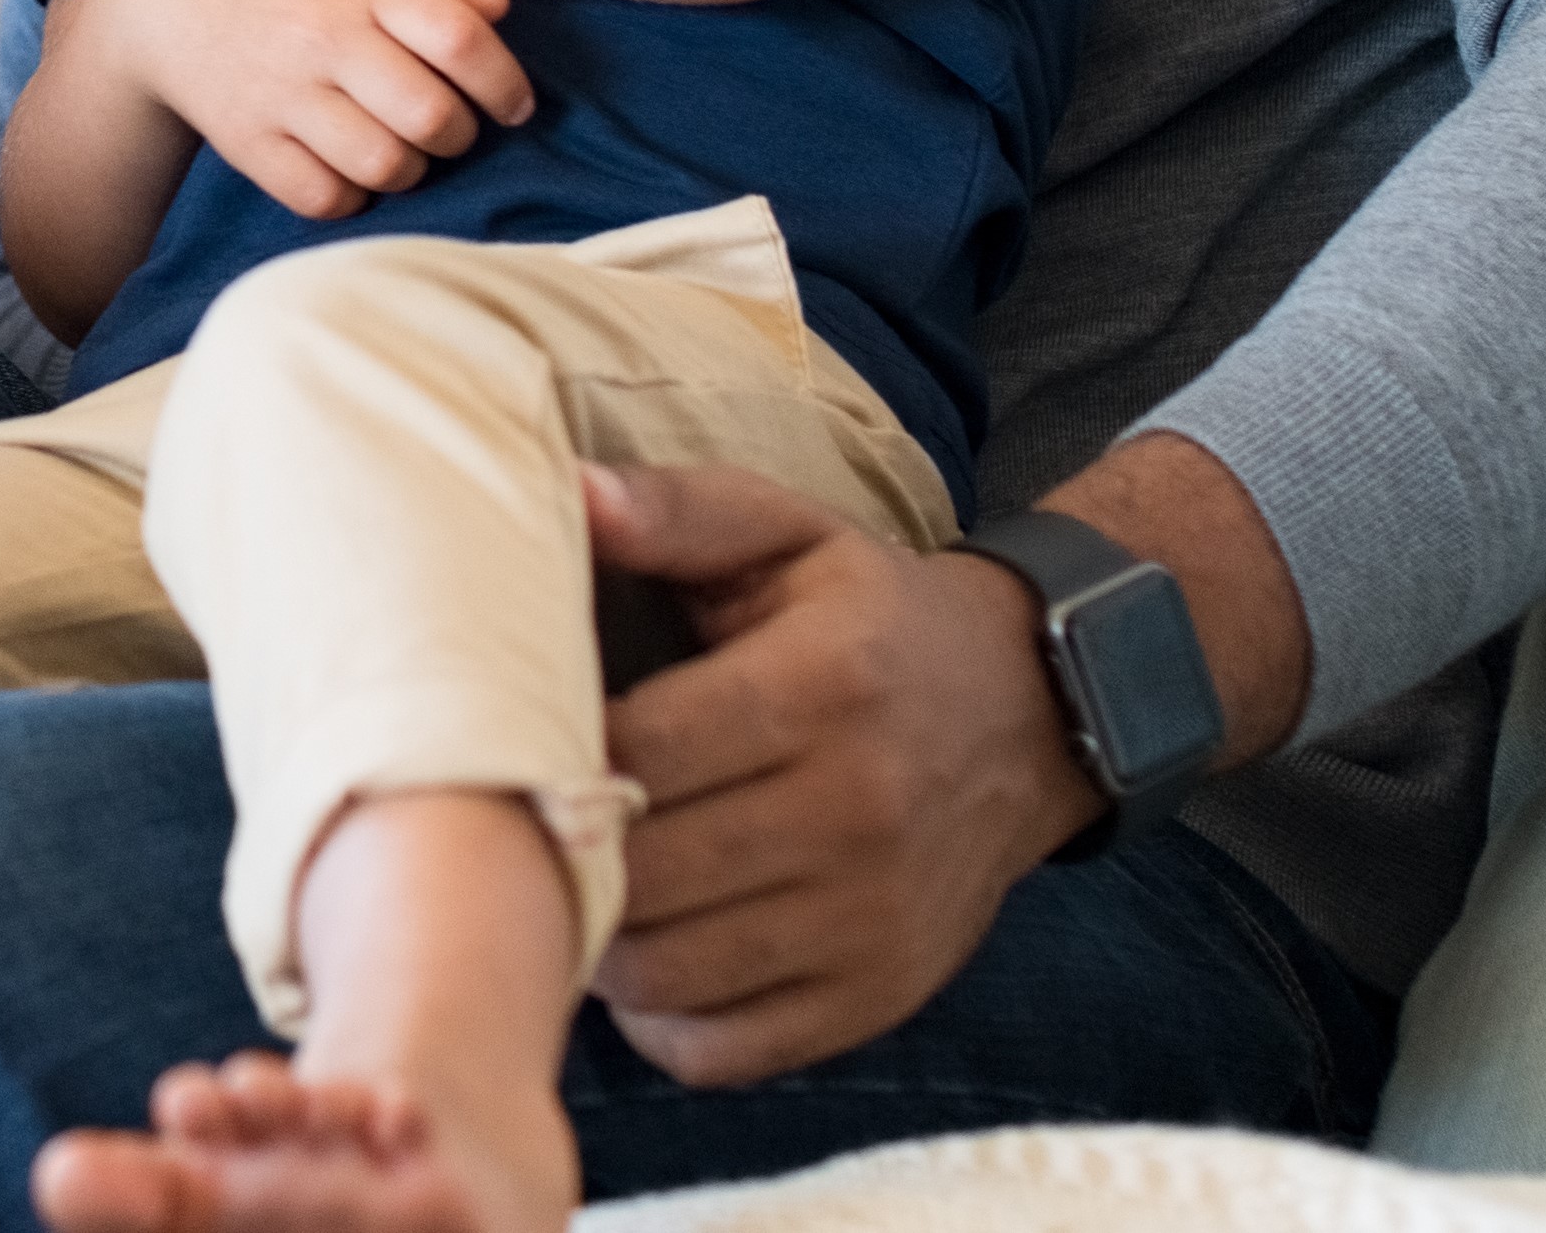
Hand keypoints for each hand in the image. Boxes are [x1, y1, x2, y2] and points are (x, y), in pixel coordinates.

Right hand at [87, 0, 528, 219]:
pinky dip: (351, 194)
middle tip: (449, 126)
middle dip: (459, 134)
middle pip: (431, 116)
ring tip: (400, 146)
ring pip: (385, 166)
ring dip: (409, 168)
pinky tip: (348, 167)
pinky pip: (324, 198)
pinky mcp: (246, 141)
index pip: (461, 39)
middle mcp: (322, 35)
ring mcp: (281, 93)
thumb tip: (499, 10)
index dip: (504, 82)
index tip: (512, 103)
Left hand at [583, 459, 1099, 1081]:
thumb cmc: (865, 614)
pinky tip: (648, 946)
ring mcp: (871, 921)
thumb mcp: (783, 530)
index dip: (555, 749)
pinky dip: (661, 1018)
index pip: (640, 750)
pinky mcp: (877, 997)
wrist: (1024, 716)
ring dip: (597, 940)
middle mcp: (856, 813)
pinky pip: (725, 1049)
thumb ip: (673, 510)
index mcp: (819, 686)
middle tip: (531, 820)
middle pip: (645, 873)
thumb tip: (571, 495)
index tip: (521, 733)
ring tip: (578, 879)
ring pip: (670, 975)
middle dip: (565, 851)